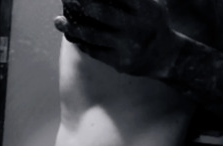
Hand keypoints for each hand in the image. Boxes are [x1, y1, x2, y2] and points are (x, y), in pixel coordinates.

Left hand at [54, 0, 181, 76]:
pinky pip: (95, 52)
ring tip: (57, 22)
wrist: (164, 57)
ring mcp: (127, 46)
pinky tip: (71, 36)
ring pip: (93, 36)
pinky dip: (82, 43)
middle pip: (102, 12)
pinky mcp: (120, 62)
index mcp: (144, 7)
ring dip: (72, 29)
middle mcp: (135, 26)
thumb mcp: (151, 3)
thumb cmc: (152, 23)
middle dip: (81, 2)